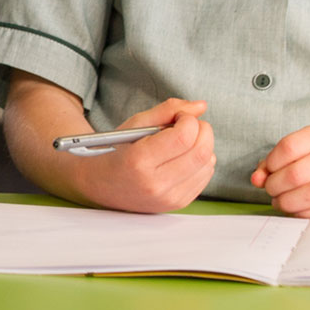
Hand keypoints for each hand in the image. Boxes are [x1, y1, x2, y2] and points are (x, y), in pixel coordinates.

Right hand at [61, 98, 214, 213]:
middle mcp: (155, 183)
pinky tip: (184, 157)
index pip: (183, 136)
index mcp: (138, 161)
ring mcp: (168, 197)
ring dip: (202, 145)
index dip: (188, 119)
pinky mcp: (178, 203)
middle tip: (188, 125)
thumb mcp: (134, 125)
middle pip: (201, 151)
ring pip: (208, 163)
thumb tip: (200, 106)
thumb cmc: (117, 151)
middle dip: (202, 130)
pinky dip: (201, 161)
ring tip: (183, 142)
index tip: (179, 116)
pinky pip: (205, 176)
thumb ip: (167, 110)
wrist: (102, 185)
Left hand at [252, 125, 309, 216]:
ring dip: (287, 201)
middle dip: (275, 185)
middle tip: (271, 189)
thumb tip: (257, 179)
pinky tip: (294, 208)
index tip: (268, 171)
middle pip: (297, 173)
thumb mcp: (298, 153)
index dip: (272, 163)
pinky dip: (300, 212)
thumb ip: (272, 163)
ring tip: (279, 201)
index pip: (289, 147)